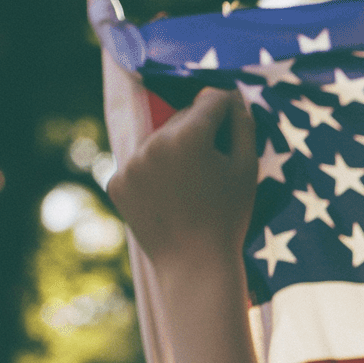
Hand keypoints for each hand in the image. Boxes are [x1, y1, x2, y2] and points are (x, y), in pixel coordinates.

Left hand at [106, 86, 256, 270]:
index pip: (212, 100)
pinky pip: (141, 163)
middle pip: (183, 118)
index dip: (229, 111)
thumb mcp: (247, 167)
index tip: (235, 127)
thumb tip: (231, 98)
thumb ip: (242, 124)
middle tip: (214, 168)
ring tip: (191, 185)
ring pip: (160, 140)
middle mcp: (153, 142)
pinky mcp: (116, 181)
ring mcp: (130, 162)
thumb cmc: (229, 217)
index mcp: (188, 135)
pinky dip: (154, 173)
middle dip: (200, 133)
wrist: (194, 264)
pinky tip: (169, 196)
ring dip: (176, 151)